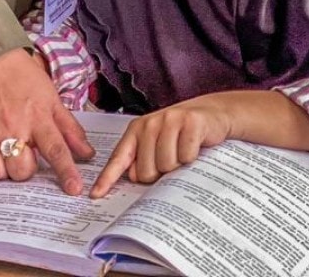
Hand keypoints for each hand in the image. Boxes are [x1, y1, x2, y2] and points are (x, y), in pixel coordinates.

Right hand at [0, 47, 94, 195]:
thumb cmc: (24, 78)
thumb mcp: (52, 98)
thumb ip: (70, 129)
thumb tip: (87, 154)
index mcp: (38, 117)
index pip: (56, 150)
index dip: (66, 172)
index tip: (74, 189)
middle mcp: (14, 125)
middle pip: (22, 170)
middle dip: (25, 172)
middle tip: (23, 159)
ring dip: (1, 172)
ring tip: (3, 159)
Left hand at [90, 95, 234, 198]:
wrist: (212, 114)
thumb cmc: (181, 134)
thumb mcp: (157, 144)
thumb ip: (141, 159)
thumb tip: (134, 176)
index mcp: (137, 130)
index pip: (119, 158)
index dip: (107, 178)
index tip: (96, 195)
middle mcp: (151, 123)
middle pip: (147, 171)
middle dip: (160, 173)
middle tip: (170, 159)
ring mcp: (171, 120)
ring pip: (167, 165)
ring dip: (178, 165)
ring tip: (182, 151)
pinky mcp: (191, 122)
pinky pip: (186, 156)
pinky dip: (192, 157)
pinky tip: (195, 146)